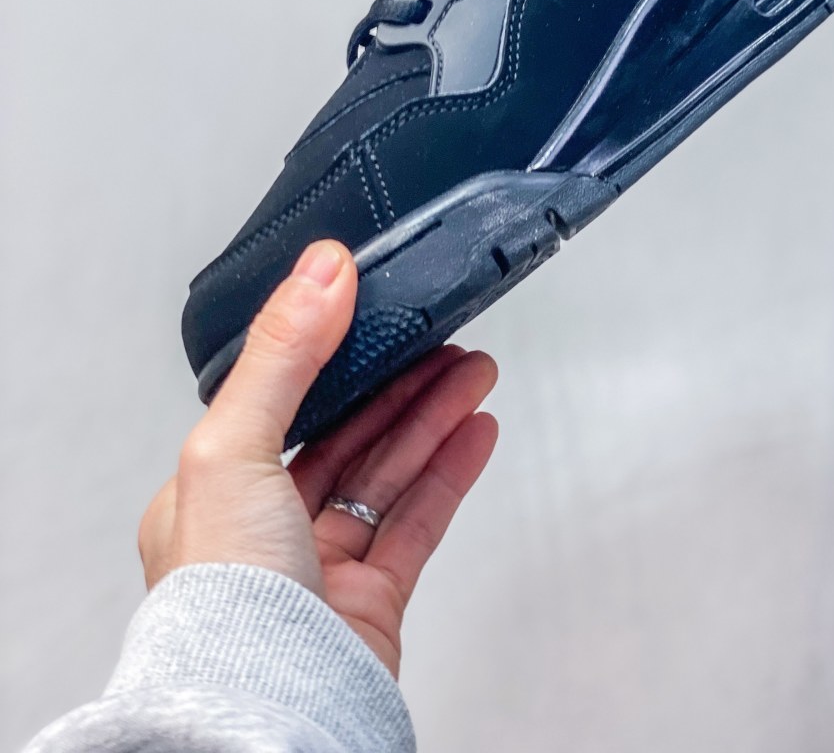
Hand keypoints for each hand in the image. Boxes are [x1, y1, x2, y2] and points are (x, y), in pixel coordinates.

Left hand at [139, 241, 497, 676]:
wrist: (265, 713)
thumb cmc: (222, 603)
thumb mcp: (232, 447)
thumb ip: (282, 355)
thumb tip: (319, 271)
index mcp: (210, 493)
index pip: (283, 402)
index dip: (336, 354)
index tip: (377, 312)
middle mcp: (262, 530)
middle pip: (347, 434)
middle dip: (402, 382)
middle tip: (447, 341)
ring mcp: (319, 569)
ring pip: (387, 473)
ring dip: (434, 418)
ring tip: (476, 374)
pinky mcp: (369, 603)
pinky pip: (417, 521)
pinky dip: (450, 473)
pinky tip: (475, 434)